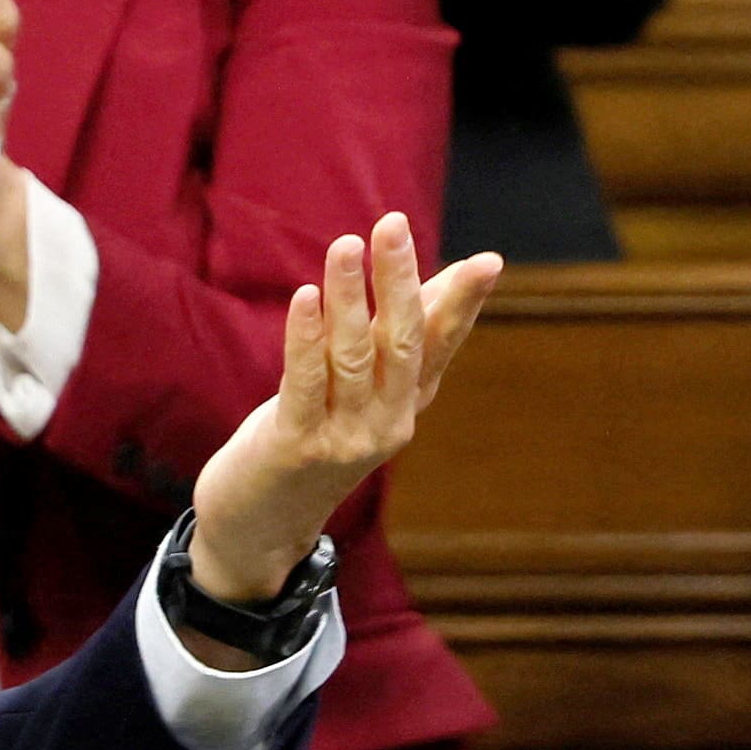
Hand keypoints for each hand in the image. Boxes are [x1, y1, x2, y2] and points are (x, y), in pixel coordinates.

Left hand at [185, 213, 504, 629]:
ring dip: (348, 297)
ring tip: (346, 245)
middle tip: (392, 225)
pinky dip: (307, 338)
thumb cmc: (313, 438)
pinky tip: (307, 297)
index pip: (441, 344)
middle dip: (398, 281)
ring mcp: (346, 439)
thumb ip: (397, 335)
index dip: (463, 302)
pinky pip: (305, 384)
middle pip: (401, 342)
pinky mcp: (298, 446)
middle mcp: (388, 422)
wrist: (262, 524)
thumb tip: (449, 271)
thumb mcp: (361, 388)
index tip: (488, 261)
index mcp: (407, 402)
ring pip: (353, 357)